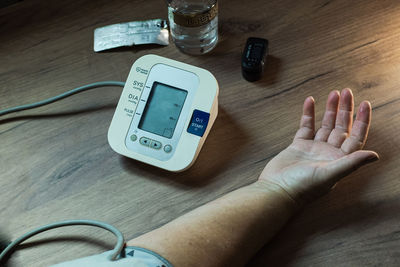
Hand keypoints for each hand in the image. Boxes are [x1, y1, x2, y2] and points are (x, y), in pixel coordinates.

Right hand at [259, 89, 378, 204]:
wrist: (278, 190)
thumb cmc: (303, 187)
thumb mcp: (329, 174)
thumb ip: (351, 163)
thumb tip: (375, 155)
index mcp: (339, 160)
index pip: (356, 137)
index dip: (362, 120)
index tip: (364, 103)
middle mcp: (329, 153)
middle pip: (341, 127)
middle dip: (345, 109)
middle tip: (347, 92)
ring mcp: (314, 149)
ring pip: (325, 125)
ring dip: (330, 109)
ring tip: (333, 93)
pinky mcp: (298, 146)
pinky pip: (306, 126)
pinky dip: (308, 114)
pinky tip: (310, 102)